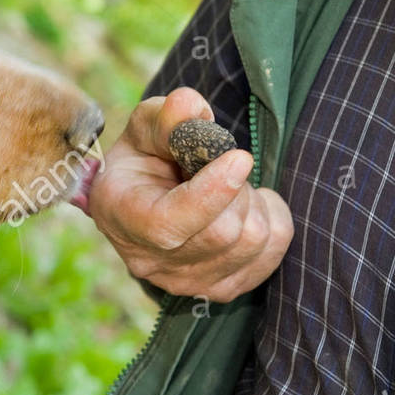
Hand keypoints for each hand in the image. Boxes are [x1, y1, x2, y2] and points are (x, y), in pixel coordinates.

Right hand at [86, 87, 293, 302]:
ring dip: (253, 201)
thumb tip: (189, 105)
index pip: (170, 224)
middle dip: (236, 188)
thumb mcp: (145, 130)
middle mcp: (153, 262)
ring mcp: (189, 283)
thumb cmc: (146, 160)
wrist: (148, 204)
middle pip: (222, 232)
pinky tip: (245, 206)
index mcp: (123, 218)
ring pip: (252, 241)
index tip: (239, 157)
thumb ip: (165, 117)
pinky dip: (271, 218)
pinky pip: (272, 249)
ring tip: (230, 187)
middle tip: (225, 165)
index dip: (211, 193)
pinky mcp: (223, 289)